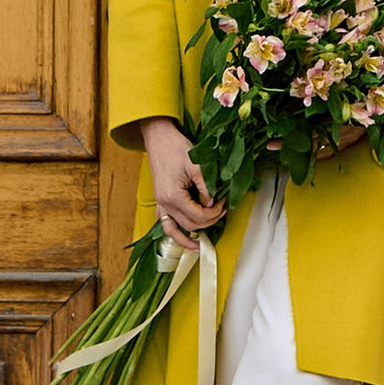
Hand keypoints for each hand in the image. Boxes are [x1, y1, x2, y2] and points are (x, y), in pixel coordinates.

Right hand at [141, 119, 224, 242]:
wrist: (159, 138)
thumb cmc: (176, 148)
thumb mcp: (197, 166)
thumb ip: (206, 187)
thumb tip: (213, 203)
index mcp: (173, 196)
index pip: (198, 216)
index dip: (214, 213)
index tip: (223, 202)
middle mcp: (164, 203)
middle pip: (190, 223)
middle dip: (208, 220)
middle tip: (221, 210)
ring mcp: (160, 202)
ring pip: (174, 229)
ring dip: (188, 237)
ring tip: (199, 246)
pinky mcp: (160, 199)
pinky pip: (165, 222)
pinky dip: (175, 232)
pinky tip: (183, 236)